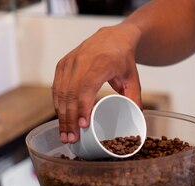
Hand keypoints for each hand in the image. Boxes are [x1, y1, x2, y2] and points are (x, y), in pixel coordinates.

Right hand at [52, 23, 142, 143]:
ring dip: (62, 116)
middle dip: (69, 119)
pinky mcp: (62, 64)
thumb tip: (137, 120)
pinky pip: (57, 87)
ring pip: (61, 92)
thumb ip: (135, 99)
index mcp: (100, 64)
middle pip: (71, 94)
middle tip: (71, 139)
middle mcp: (81, 61)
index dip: (83, 108)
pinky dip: (58, 105)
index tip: (83, 125)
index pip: (86, 88)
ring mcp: (69, 62)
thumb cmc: (124, 59)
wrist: (112, 37)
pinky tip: (61, 119)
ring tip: (65, 135)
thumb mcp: (133, 79)